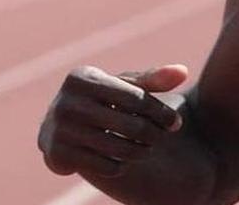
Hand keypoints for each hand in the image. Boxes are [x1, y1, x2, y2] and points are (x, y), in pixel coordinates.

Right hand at [38, 64, 187, 177]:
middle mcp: (67, 102)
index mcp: (84, 78)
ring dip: (142, 151)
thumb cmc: (101, 99)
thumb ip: (153, 79)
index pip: (136, 98)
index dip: (161, 113)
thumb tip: (182, 72)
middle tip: (162, 138)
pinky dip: (121, 165)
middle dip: (155, 134)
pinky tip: (125, 160)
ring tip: (148, 149)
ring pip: (120, 148)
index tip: (176, 123)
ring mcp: (59, 129)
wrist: (55, 126)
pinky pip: (105, 166)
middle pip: (131, 125)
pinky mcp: (57, 155)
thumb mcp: (122, 85)